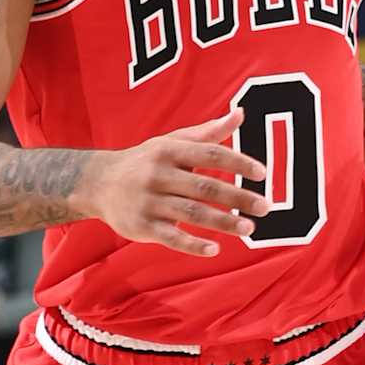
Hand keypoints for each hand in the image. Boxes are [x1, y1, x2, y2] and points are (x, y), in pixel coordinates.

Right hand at [80, 115, 268, 258]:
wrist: (98, 183)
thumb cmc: (145, 161)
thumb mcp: (172, 143)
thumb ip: (207, 134)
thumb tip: (240, 114)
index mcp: (169, 151)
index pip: (209, 154)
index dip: (238, 162)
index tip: (263, 173)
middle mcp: (159, 174)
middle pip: (205, 187)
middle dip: (238, 197)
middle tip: (266, 206)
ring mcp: (150, 202)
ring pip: (192, 213)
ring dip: (224, 222)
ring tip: (249, 228)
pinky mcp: (142, 226)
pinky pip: (171, 237)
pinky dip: (193, 245)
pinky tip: (215, 250)